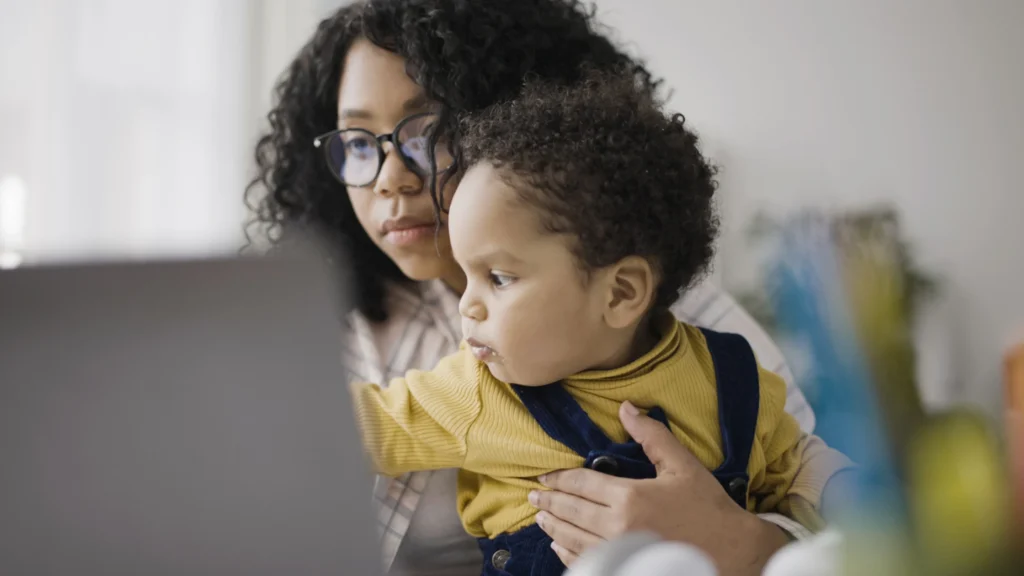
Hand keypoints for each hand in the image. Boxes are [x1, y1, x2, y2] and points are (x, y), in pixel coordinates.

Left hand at [529, 401, 788, 575]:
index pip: (581, 483)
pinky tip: (560, 547)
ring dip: (553, 527)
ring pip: (573, 538)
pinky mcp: (624, 569)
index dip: (559, 478)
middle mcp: (618, 527)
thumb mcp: (682, 466)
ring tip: (541, 518)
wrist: (731, 552)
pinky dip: (568, 553)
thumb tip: (627, 407)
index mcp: (629, 497)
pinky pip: (585, 562)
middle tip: (533, 496)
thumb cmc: (709, 509)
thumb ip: (652, 435)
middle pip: (571, 511)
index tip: (544, 476)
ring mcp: (620, 552)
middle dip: (550, 502)